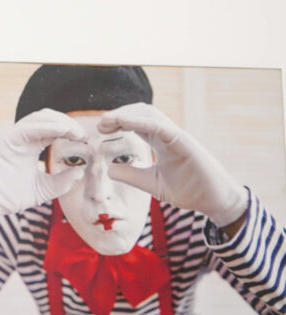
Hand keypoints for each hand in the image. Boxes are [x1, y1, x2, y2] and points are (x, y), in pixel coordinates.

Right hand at [0, 109, 87, 234]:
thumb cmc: (4, 198)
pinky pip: (27, 128)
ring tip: (76, 133)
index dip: (70, 131)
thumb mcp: (41, 191)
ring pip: (38, 118)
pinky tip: (62, 132)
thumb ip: (61, 182)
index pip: (52, 129)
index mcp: (28, 146)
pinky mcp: (3, 141)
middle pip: (47, 118)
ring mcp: (10, 137)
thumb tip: (80, 171)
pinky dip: (47, 127)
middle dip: (67, 122)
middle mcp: (20, 138)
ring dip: (60, 122)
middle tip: (83, 135)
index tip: (86, 141)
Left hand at [98, 103, 247, 228]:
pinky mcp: (185, 143)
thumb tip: (109, 169)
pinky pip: (161, 127)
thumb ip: (131, 175)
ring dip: (127, 114)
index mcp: (161, 142)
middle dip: (120, 114)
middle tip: (101, 125)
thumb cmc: (187, 189)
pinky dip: (141, 122)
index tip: (101, 129)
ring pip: (151, 115)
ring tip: (108, 121)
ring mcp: (178, 137)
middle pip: (142, 113)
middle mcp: (168, 135)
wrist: (213, 201)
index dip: (118, 122)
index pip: (137, 124)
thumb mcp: (150, 183)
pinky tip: (124, 122)